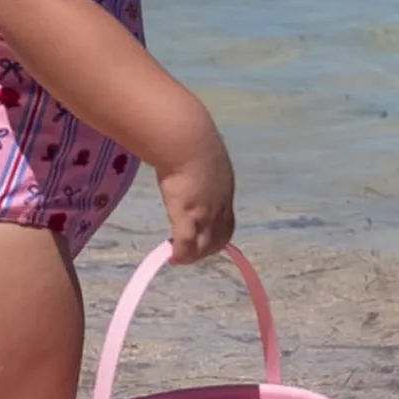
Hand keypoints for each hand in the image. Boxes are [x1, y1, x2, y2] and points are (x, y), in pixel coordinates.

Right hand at [155, 129, 236, 263]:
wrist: (187, 141)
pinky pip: (185, 243)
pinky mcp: (185, 215)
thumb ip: (199, 163)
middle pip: (219, 239)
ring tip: (179, 258)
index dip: (218, 234)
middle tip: (192, 253)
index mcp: (224, 192)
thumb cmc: (191, 139)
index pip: (227, 222)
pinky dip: (180, 253)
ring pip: (204, 245)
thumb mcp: (203, 154)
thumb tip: (186, 157)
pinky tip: (171, 256)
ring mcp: (203, 213)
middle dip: (207, 250)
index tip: (205, 238)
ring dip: (193, 255)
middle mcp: (219, 207)